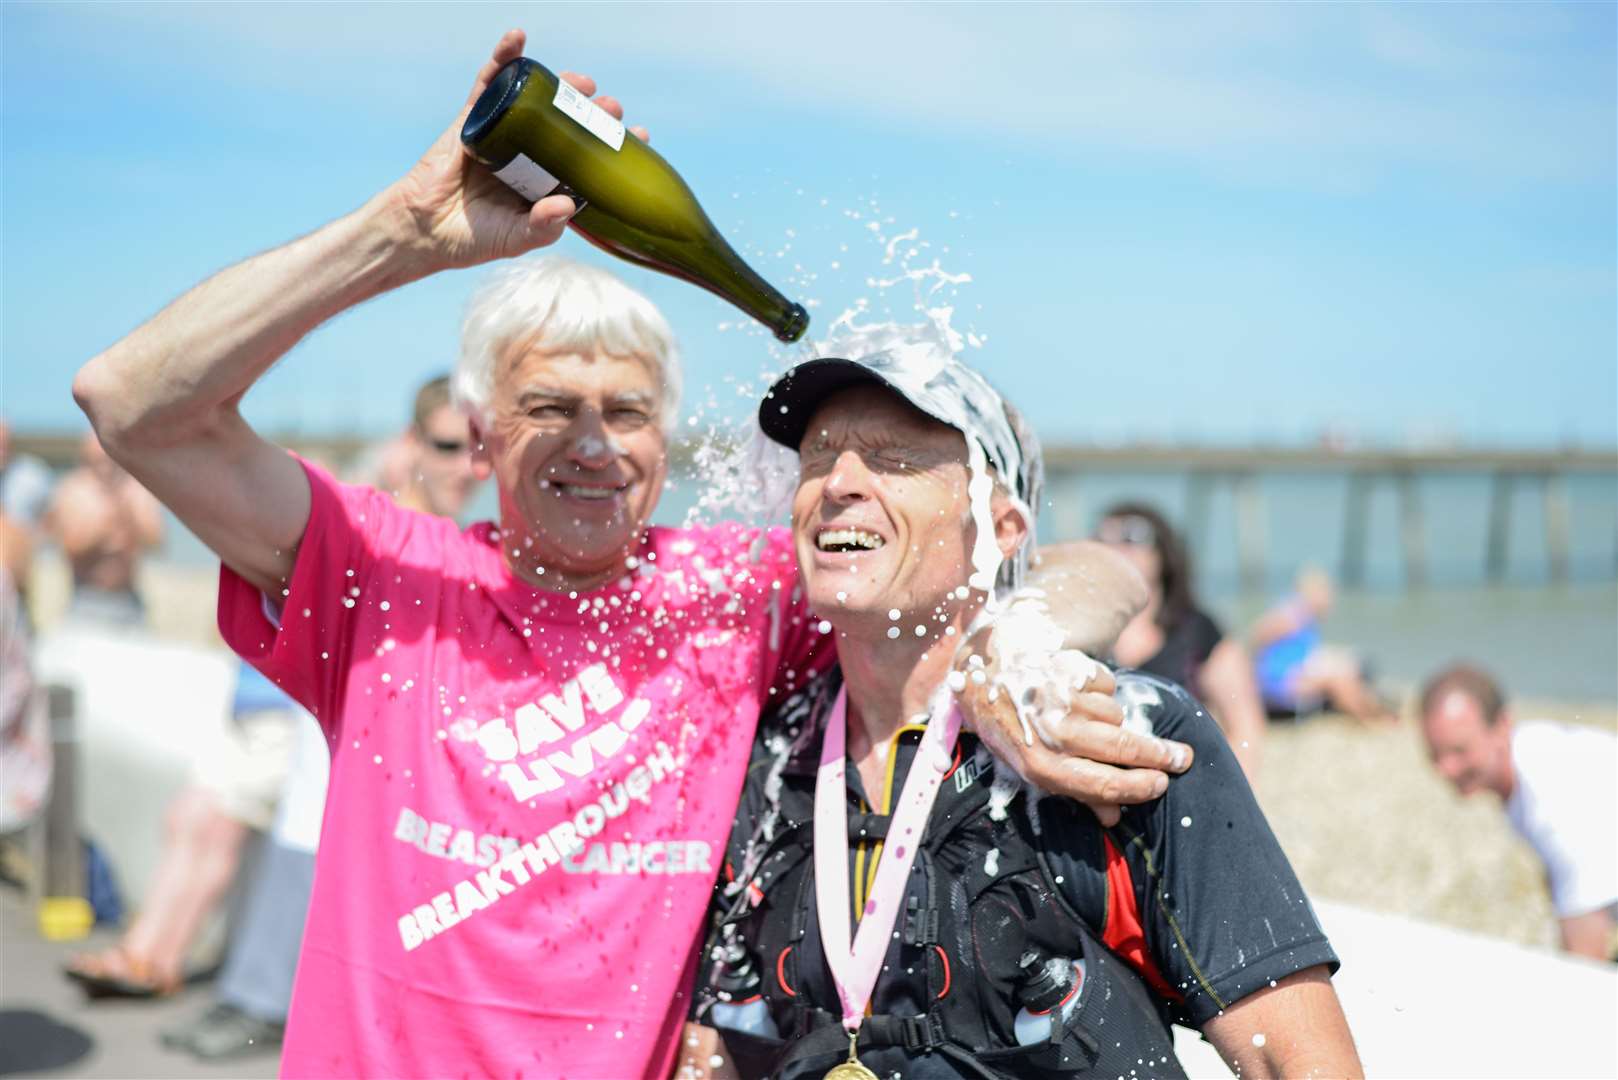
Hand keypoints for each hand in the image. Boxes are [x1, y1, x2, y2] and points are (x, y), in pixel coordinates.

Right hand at [386, 29, 651, 271]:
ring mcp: (504, 132)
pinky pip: (489, 82)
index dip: (615, 146)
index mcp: (547, 181)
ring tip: (582, 82)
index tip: (640, 136)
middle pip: (568, 124)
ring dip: (560, 85)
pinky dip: (503, 58)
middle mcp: (530, 154)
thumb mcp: (517, 239)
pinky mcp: (474, 117)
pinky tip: (517, 39)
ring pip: (536, 100)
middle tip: (611, 108)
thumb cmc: (475, 238)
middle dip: (593, 113)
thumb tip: (570, 203)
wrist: (425, 230)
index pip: (588, 158)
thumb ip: (543, 228)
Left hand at [955, 626, 1192, 826]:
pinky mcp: (1068, 670)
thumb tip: (1115, 818)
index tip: (1163, 783)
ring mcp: (1061, 700)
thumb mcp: (1030, 764)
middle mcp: (1053, 735)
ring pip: (1116, 715)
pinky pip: (1107, 686)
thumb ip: (1075, 791)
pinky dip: (1101, 689)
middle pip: (1122, 749)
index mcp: (1042, 767)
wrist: (984, 671)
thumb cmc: (1011, 726)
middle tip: (1181, 758)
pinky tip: (1078, 690)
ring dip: (1111, 717)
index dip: (1139, 788)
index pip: (1103, 786)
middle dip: (1158, 756)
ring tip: (1088, 714)